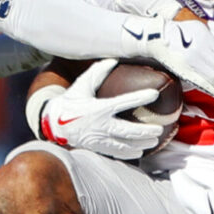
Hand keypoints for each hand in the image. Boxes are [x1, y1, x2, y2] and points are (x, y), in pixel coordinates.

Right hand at [41, 59, 167, 160]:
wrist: (54, 124)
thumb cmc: (70, 102)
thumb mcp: (81, 85)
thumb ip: (97, 72)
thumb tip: (113, 60)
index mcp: (99, 108)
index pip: (123, 102)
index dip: (139, 98)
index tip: (154, 94)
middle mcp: (101, 125)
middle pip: (128, 131)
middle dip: (145, 131)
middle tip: (159, 129)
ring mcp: (100, 139)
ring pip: (125, 144)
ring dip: (141, 143)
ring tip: (153, 141)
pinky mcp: (98, 148)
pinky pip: (117, 153)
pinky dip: (130, 153)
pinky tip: (139, 151)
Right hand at [131, 16, 213, 102]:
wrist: (157, 37)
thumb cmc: (179, 31)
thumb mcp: (199, 28)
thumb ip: (213, 40)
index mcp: (205, 38)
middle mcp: (199, 49)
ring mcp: (190, 61)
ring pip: (213, 78)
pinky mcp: (183, 70)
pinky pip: (201, 82)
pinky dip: (211, 90)